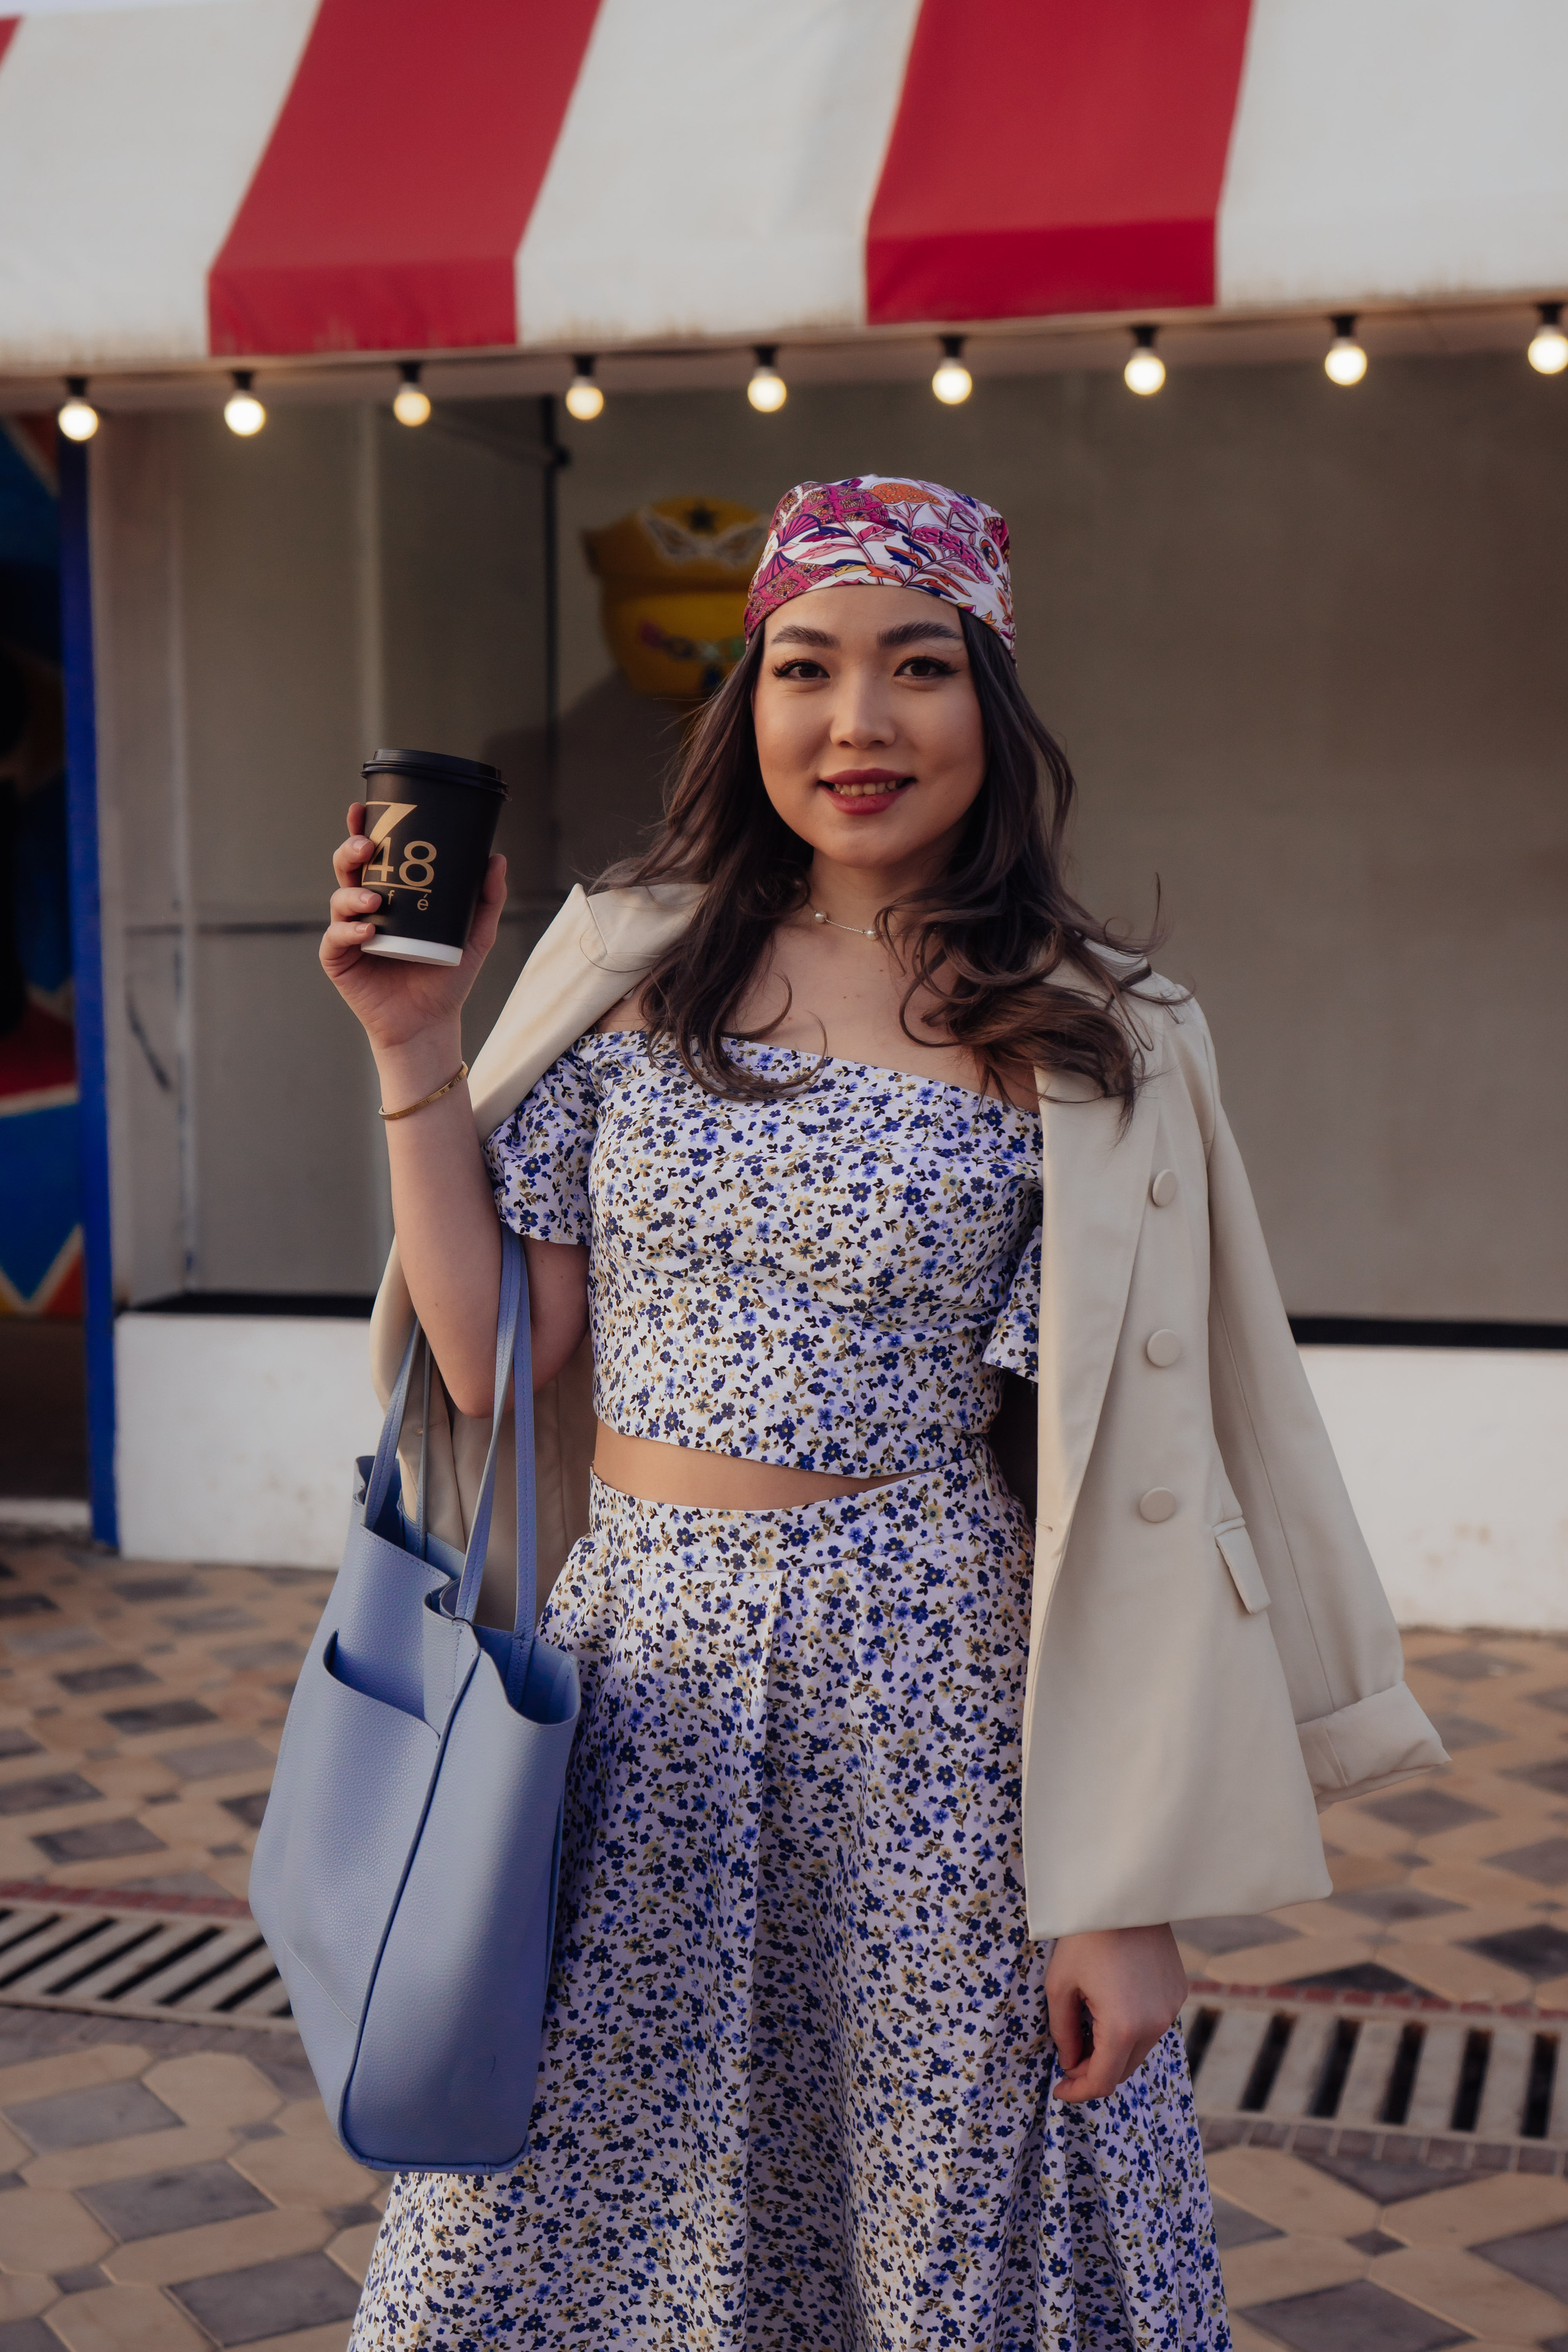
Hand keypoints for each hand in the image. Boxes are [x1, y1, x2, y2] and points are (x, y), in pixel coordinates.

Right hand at [320, 801, 506, 1052]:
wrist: (430, 1023)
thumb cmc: (446, 977)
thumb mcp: (474, 936)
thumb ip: (486, 900)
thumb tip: (496, 857)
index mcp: (389, 896)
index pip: (372, 857)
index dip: (361, 830)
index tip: (362, 810)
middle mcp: (364, 909)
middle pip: (348, 870)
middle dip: (351, 852)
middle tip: (368, 846)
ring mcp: (349, 933)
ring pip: (339, 900)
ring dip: (354, 894)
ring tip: (376, 900)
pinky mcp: (340, 960)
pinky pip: (336, 939)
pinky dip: (350, 931)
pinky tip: (369, 930)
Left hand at [1045, 1925, 1187, 2102]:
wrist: (1122, 1893)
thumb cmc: (1084, 1936)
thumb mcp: (1060, 1985)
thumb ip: (1063, 2032)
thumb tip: (1070, 2062)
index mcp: (1123, 2026)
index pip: (1103, 2081)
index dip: (1078, 2091)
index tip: (1059, 2089)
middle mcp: (1155, 2024)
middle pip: (1122, 2069)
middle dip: (1094, 2071)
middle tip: (1069, 2058)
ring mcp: (1171, 2008)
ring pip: (1139, 2049)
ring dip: (1114, 2050)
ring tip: (1088, 2029)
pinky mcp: (1178, 1992)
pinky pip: (1153, 2024)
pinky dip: (1132, 2028)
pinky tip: (1112, 2006)